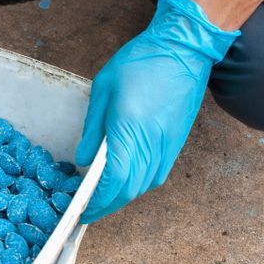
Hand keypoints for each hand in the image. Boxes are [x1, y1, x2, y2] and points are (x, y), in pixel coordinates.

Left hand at [75, 0, 238, 221]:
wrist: (181, 51)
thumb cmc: (138, 64)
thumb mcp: (102, 91)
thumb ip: (92, 130)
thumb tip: (83, 161)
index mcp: (129, 130)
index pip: (114, 180)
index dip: (97, 201)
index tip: (81, 210)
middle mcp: (152, 143)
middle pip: (130, 189)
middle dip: (106, 206)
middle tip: (86, 212)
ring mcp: (167, 145)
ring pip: (144, 185)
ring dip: (122, 197)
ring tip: (100, 200)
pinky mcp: (176, 143)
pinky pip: (157, 174)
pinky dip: (138, 185)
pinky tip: (124, 182)